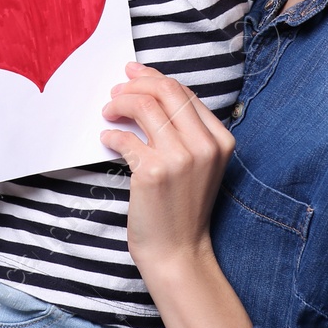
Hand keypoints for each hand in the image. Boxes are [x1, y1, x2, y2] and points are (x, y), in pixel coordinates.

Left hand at [100, 62, 233, 271]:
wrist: (178, 252)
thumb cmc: (182, 208)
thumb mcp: (199, 164)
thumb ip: (185, 131)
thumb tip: (150, 90)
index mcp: (220, 139)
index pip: (185, 92)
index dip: (155, 78)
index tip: (133, 74)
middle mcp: (205, 145)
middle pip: (166, 91)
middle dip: (136, 83)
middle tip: (116, 90)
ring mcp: (181, 158)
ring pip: (145, 106)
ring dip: (120, 103)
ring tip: (109, 111)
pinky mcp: (154, 171)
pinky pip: (126, 137)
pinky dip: (111, 134)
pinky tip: (106, 138)